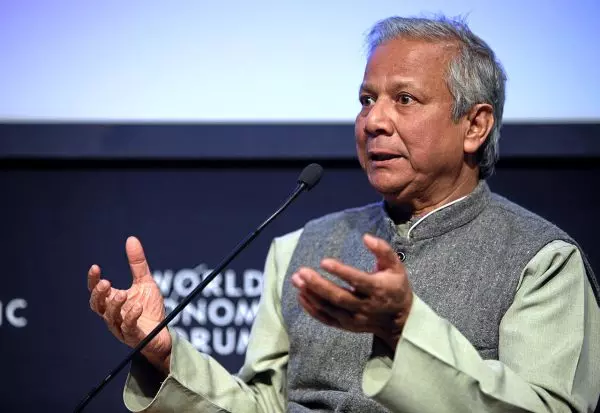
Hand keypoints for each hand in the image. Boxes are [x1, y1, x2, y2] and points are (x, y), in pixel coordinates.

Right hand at [88, 236, 171, 372]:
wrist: (163, 333)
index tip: (95, 267)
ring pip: (110, 318)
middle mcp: (113, 315)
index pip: (96, 292)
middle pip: (97, 306)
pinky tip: (137, 307)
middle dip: (99, 294)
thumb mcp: (145, 283)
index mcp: (113, 302)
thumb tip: (131, 239)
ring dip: (115, 305)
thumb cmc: (150, 309)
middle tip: (106, 283)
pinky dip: (131, 317)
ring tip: (123, 294)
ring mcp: (122, 328)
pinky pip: (128, 328)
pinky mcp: (134, 337)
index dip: (93, 281)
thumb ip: (137, 264)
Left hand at [291, 233, 412, 349]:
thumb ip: (382, 250)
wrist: (400, 320)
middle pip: (339, 297)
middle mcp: (366, 306)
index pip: (358, 281)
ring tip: (297, 280)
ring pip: (330, 309)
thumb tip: (366, 237)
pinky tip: (301, 296)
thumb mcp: (396, 266)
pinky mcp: (347, 326)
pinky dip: (312, 310)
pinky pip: (327, 319)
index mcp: (378, 289)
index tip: (324, 262)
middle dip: (319, 285)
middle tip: (301, 272)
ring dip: (312, 295)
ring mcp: (355, 318)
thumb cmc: (396, 287)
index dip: (341, 272)